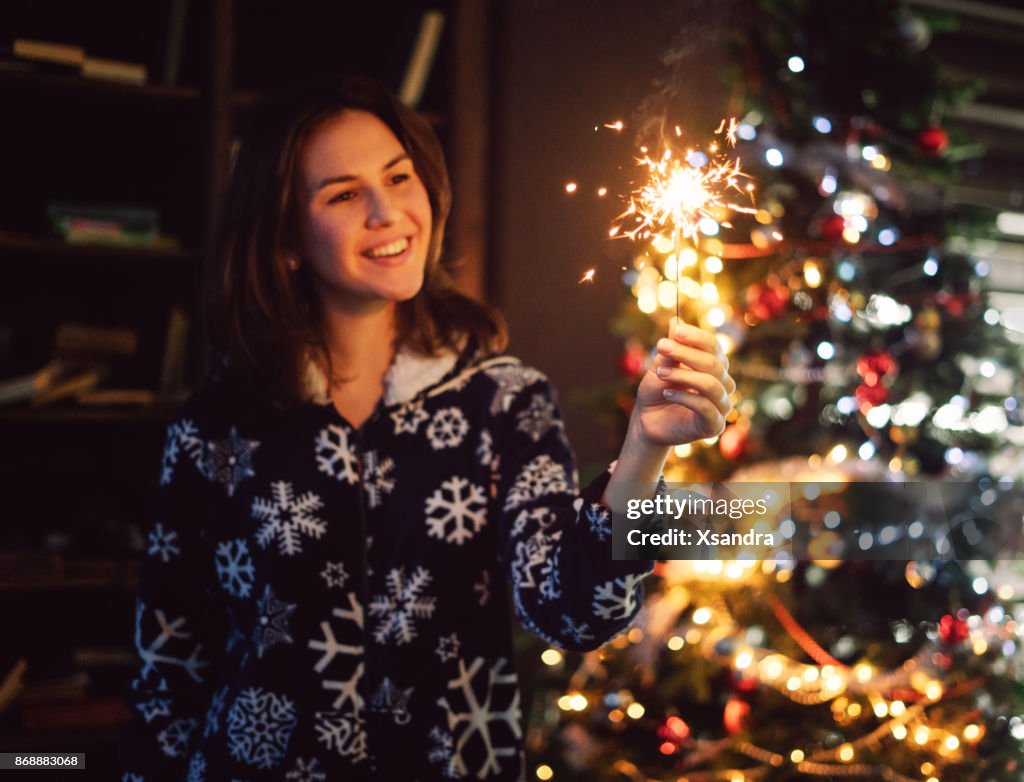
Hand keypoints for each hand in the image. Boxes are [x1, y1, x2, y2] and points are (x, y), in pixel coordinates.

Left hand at [633, 318, 735, 446]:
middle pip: (713, 363)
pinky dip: (684, 397)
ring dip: (683, 375)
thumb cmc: (656, 391)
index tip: (676, 331)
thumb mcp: (660, 367)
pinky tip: (666, 392)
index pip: (713, 346)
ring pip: (711, 384)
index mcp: (714, 366)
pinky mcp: (714, 425)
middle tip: (660, 346)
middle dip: (686, 353)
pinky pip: (706, 406)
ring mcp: (721, 405)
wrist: (647, 421)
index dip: (697, 336)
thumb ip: (671, 349)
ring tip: (661, 372)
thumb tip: (675, 321)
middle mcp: (724, 384)